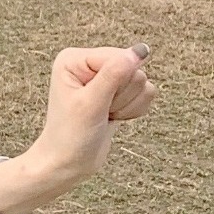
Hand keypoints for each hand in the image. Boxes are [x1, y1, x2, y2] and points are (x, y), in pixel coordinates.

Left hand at [0, 44, 156, 213]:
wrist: (67, 164)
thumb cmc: (69, 136)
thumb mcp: (91, 104)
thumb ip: (115, 74)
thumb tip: (140, 50)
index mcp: (75, 59)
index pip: (120, 57)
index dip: (116, 84)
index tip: (95, 103)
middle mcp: (90, 63)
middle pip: (133, 69)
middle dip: (121, 96)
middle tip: (100, 111)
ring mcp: (106, 76)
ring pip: (143, 81)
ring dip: (127, 105)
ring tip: (104, 115)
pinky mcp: (119, 90)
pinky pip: (146, 92)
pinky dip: (134, 109)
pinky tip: (113, 117)